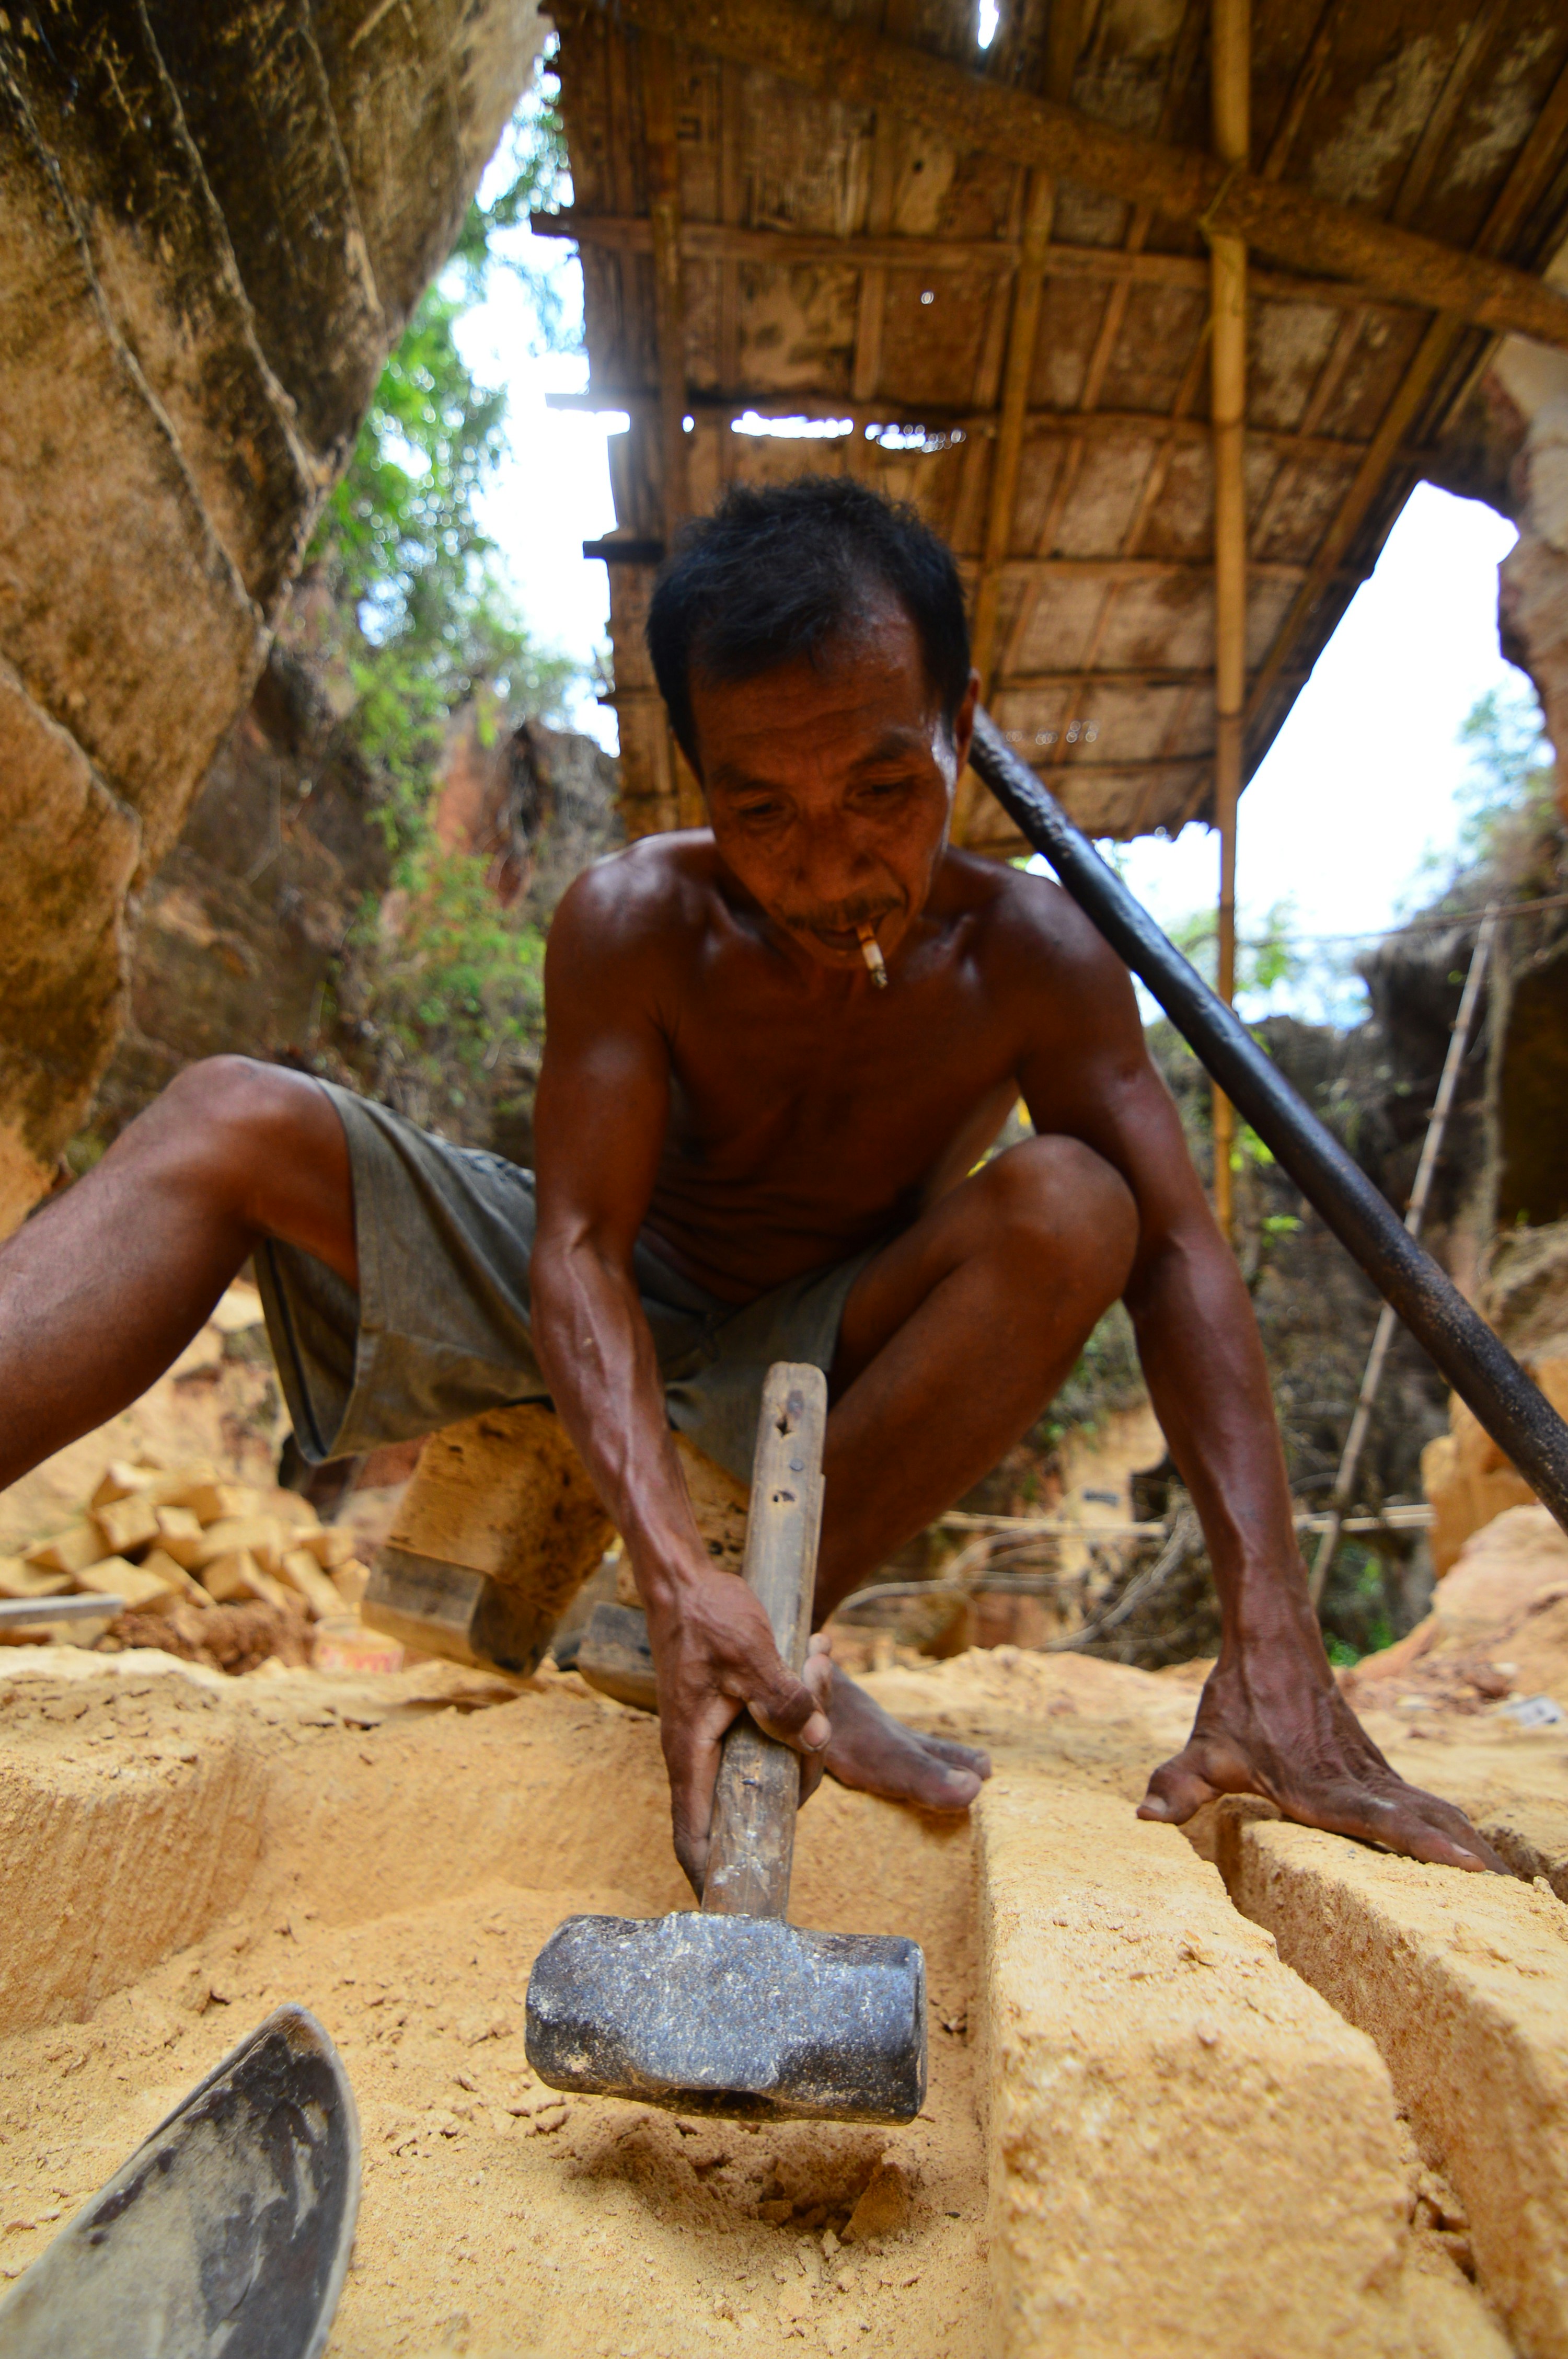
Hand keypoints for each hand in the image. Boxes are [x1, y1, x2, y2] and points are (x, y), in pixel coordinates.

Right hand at [645, 1566, 832, 1892]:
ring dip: (805, 1721)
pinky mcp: (728, 1718)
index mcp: (692, 1753)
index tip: (743, 1904)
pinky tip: (813, 1660)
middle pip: (755, 1800)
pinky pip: (769, 1733)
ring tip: (818, 1659)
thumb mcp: (751, 1653)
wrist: (682, 1578)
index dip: (716, 1876)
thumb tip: (816, 1739)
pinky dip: (796, 1707)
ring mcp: (714, 1738)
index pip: (695, 1837)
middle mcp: (700, 1754)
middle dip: (801, 1763)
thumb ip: (783, 1699)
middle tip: (818, 1692)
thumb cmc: (705, 1616)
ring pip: (771, 1761)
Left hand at [1138, 1617, 1504, 1872]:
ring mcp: (1371, 1772)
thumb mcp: (1203, 1749)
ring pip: (1431, 1808)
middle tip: (1501, 1891)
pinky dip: (1453, 1825)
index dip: (1419, 1842)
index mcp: (1319, 1784)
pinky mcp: (1376, 1768)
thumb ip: (1176, 1786)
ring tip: (1503, 1882)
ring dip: (1467, 1842)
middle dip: (1462, 1856)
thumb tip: (1143, 1818)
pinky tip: (1476, 1851)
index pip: (1378, 1819)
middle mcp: (1356, 1779)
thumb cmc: (1239, 1701)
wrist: (1273, 1642)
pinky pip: (1424, 1801)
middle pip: (1422, 1819)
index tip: (1462, 1860)